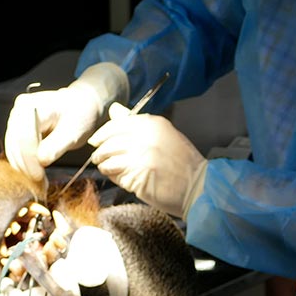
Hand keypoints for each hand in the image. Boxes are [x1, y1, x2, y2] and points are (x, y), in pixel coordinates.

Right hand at [4, 63, 128, 184]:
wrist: (79, 107)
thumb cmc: (79, 115)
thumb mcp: (73, 130)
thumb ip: (57, 145)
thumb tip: (41, 161)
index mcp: (33, 105)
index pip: (25, 136)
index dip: (30, 159)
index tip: (39, 177)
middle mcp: (19, 110)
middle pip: (15, 144)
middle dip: (26, 167)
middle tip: (40, 186)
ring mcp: (15, 120)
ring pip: (12, 150)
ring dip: (24, 168)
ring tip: (39, 183)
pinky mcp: (16, 130)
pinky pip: (15, 151)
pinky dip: (24, 164)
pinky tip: (36, 174)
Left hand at [89, 103, 207, 217]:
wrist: (199, 185)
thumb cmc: (182, 162)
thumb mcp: (163, 134)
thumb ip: (136, 122)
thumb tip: (115, 110)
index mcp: (152, 124)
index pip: (116, 125)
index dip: (102, 134)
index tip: (96, 141)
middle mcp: (145, 137)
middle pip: (109, 142)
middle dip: (100, 151)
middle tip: (99, 158)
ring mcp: (140, 157)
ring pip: (109, 159)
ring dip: (105, 165)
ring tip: (108, 169)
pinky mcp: (137, 176)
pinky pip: (115, 175)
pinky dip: (114, 177)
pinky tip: (120, 178)